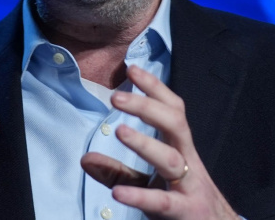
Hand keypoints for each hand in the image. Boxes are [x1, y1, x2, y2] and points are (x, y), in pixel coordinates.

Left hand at [81, 66, 239, 219]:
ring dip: (146, 144)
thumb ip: (119, 173)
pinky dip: (140, 196)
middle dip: (148, 108)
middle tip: (117, 97)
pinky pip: (161, 202)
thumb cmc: (184, 203)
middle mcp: (188, 161)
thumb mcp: (151, 185)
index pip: (173, 110)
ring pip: (171, 160)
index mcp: (182, 149)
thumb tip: (86, 158)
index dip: (155, 88)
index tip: (132, 69)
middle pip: (175, 125)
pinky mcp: (184, 212)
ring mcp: (189, 187)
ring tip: (120, 131)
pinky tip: (118, 193)